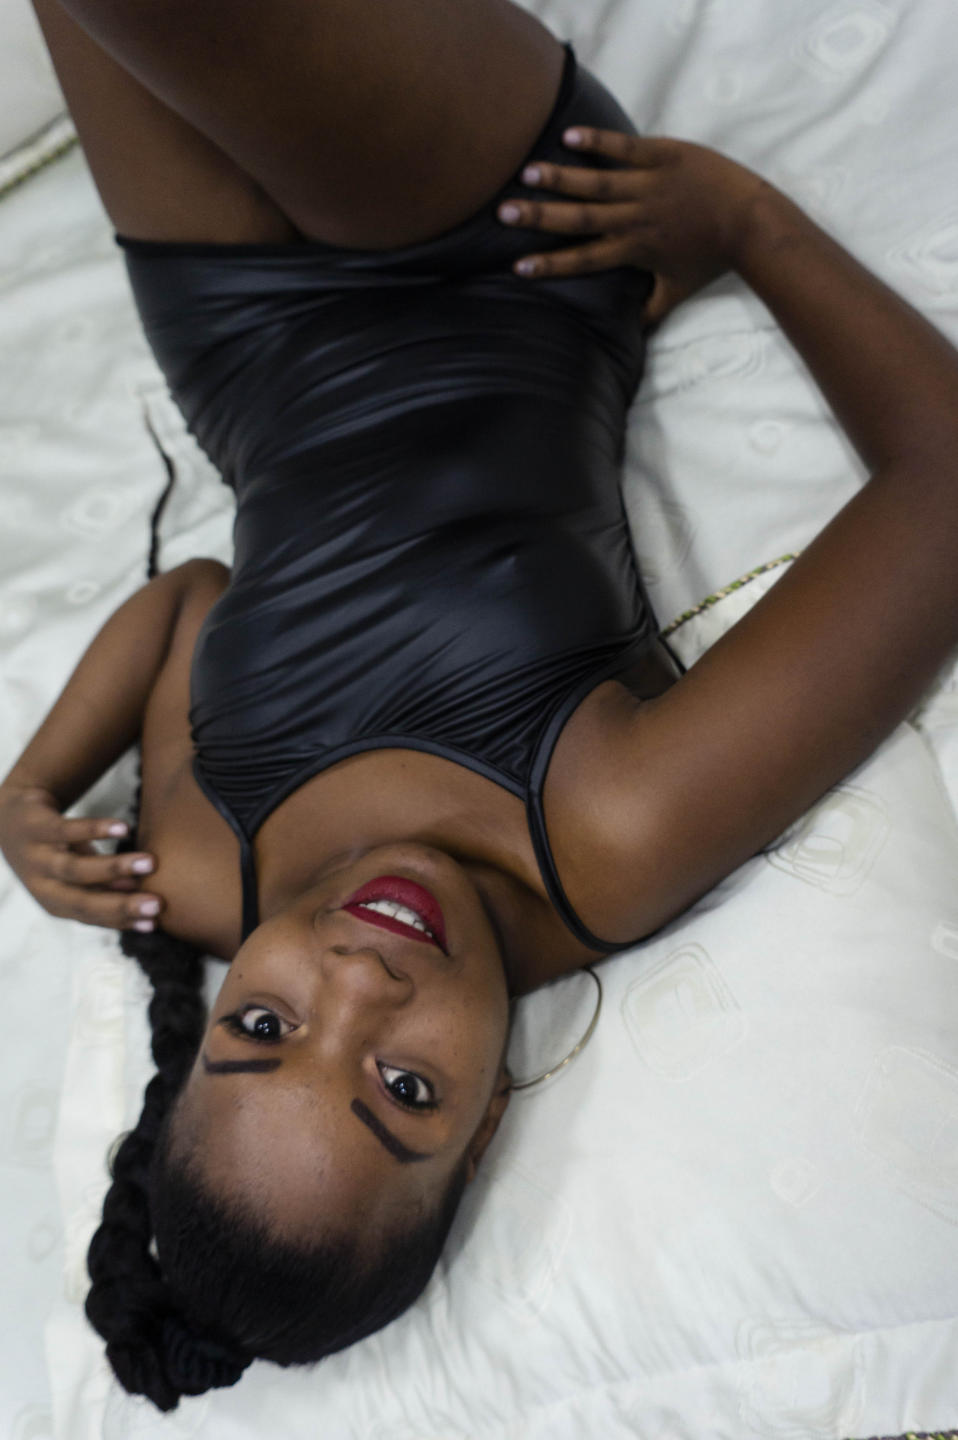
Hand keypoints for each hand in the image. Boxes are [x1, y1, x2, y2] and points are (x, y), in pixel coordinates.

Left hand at [0, 784, 163, 931]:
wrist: (10, 819)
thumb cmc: (55, 852)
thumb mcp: (79, 876)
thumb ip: (107, 890)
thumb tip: (145, 905)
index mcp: (56, 904)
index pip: (92, 918)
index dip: (122, 921)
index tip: (155, 922)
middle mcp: (44, 886)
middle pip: (82, 902)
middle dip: (121, 905)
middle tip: (156, 903)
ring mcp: (37, 857)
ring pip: (75, 869)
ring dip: (114, 867)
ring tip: (149, 862)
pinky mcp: (37, 828)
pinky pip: (66, 830)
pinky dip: (95, 830)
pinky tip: (123, 828)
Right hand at [497, 128, 769, 326]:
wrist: (750, 222)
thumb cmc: (713, 257)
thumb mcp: (679, 290)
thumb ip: (651, 310)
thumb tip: (632, 334)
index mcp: (634, 249)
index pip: (585, 259)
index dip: (550, 264)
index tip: (517, 268)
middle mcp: (635, 218)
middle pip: (580, 218)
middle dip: (540, 217)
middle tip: (503, 211)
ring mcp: (648, 185)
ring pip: (597, 181)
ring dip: (560, 177)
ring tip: (526, 171)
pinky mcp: (664, 156)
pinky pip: (625, 148)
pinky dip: (597, 141)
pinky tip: (568, 136)